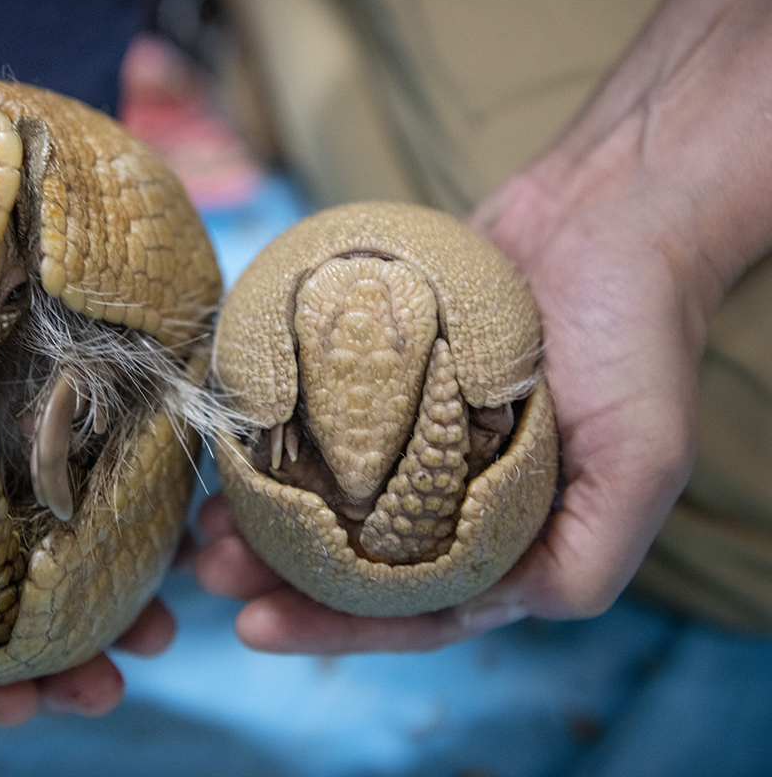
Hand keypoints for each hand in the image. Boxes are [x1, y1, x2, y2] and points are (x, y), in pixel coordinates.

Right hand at [0, 417, 174, 725]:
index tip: (18, 706)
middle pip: (0, 622)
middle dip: (54, 664)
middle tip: (102, 689)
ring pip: (53, 568)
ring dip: (104, 611)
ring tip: (156, 635)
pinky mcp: (42, 447)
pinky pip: (89, 495)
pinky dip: (124, 528)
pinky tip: (167, 551)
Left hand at [196, 0, 771, 652]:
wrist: (604, 216)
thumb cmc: (636, 338)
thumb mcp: (643, 464)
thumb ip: (583, 559)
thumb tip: (490, 611)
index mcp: (504, 535)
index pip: (411, 609)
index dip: (335, 630)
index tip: (254, 627)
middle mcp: (447, 495)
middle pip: (349, 560)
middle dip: (275, 576)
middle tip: (208, 572)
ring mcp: (408, 436)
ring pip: (320, 495)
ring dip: (260, 514)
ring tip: (203, 521)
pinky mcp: (377, 378)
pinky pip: (316, 418)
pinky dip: (271, 437)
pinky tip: (228, 442)